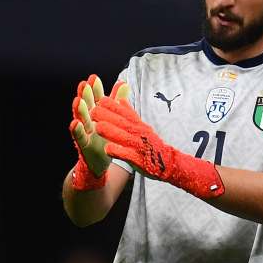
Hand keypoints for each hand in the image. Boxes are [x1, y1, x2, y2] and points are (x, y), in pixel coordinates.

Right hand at [71, 75, 128, 178]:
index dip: (94, 89)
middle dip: (84, 95)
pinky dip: (77, 130)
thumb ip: (116, 101)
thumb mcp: (113, 117)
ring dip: (79, 110)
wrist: (101, 160)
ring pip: (80, 119)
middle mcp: (88, 120)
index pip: (95, 99)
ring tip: (78, 101)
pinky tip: (75, 123)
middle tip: (84, 85)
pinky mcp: (83, 145)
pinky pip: (79, 137)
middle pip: (86, 106)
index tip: (94, 78)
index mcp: (96, 113)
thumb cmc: (106, 136)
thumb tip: (123, 82)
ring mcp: (84, 132)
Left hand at [92, 96, 223, 199]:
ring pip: (124, 138)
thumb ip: (131, 114)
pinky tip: (108, 149)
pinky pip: (128, 155)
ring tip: (97, 128)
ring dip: (111, 132)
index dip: (113, 106)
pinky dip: (119, 152)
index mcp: (139, 126)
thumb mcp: (143, 127)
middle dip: (108, 117)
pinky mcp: (140, 160)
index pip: (125, 113)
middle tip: (93, 111)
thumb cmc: (152, 145)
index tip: (101, 99)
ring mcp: (140, 147)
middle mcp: (140, 134)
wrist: (169, 163)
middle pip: (123, 124)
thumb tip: (121, 100)